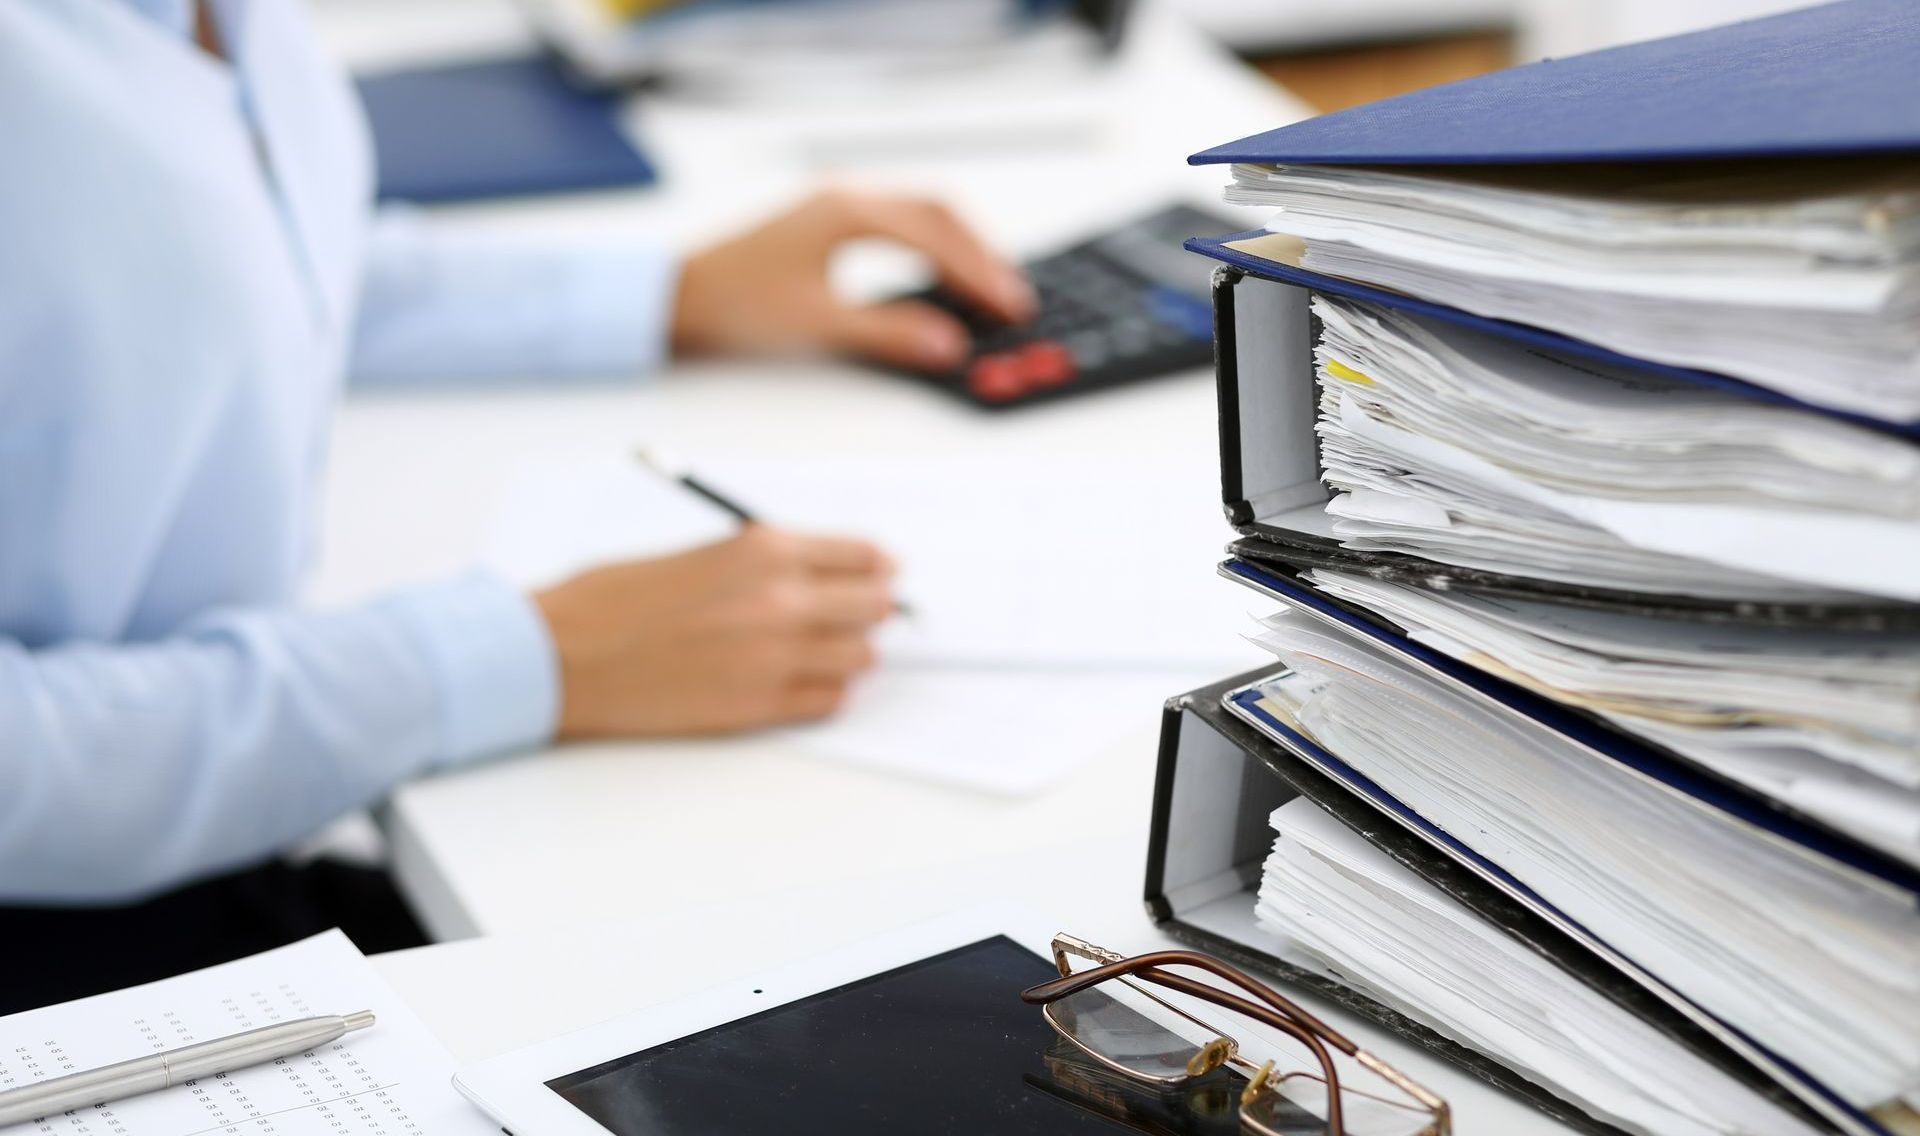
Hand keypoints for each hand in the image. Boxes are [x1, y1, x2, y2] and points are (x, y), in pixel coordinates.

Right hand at [532, 526, 893, 737]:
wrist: (563, 655)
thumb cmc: (615, 599)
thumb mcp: (702, 553)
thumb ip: (763, 563)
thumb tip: (814, 577)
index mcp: (765, 549)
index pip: (864, 556)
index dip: (876, 568)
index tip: (880, 575)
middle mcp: (782, 600)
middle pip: (876, 606)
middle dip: (873, 609)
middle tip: (862, 615)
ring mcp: (775, 657)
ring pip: (862, 658)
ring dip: (851, 653)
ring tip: (826, 652)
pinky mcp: (760, 707)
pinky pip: (831, 702)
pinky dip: (826, 692)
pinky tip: (801, 683)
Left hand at [670, 188, 1035, 371]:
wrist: (676, 297)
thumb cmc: (734, 304)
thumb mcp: (818, 325)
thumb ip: (889, 334)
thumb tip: (947, 343)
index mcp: (848, 212)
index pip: (936, 237)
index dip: (980, 274)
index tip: (1010, 304)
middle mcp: (846, 197)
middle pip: (939, 214)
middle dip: (981, 255)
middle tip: (1012, 298)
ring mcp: (837, 205)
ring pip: (921, 215)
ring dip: (960, 248)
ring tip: (989, 288)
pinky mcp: (828, 223)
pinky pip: (900, 224)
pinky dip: (933, 247)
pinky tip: (943, 274)